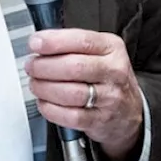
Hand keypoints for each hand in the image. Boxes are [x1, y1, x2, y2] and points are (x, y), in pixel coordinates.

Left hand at [25, 29, 144, 160]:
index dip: (53, 42)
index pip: (81, 41)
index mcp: (112, 48)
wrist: (128, 110)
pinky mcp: (99, 120)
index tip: (35, 43)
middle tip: (32, 67)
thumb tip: (39, 43)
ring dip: (44, 88)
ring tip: (36, 84)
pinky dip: (50, 109)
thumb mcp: (100, 52)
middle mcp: (113, 71)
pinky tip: (44, 102)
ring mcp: (109, 97)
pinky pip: (69, 116)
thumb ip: (72, 45)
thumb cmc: (107, 77)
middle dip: (44, 67)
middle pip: (73, 67)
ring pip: (69, 93)